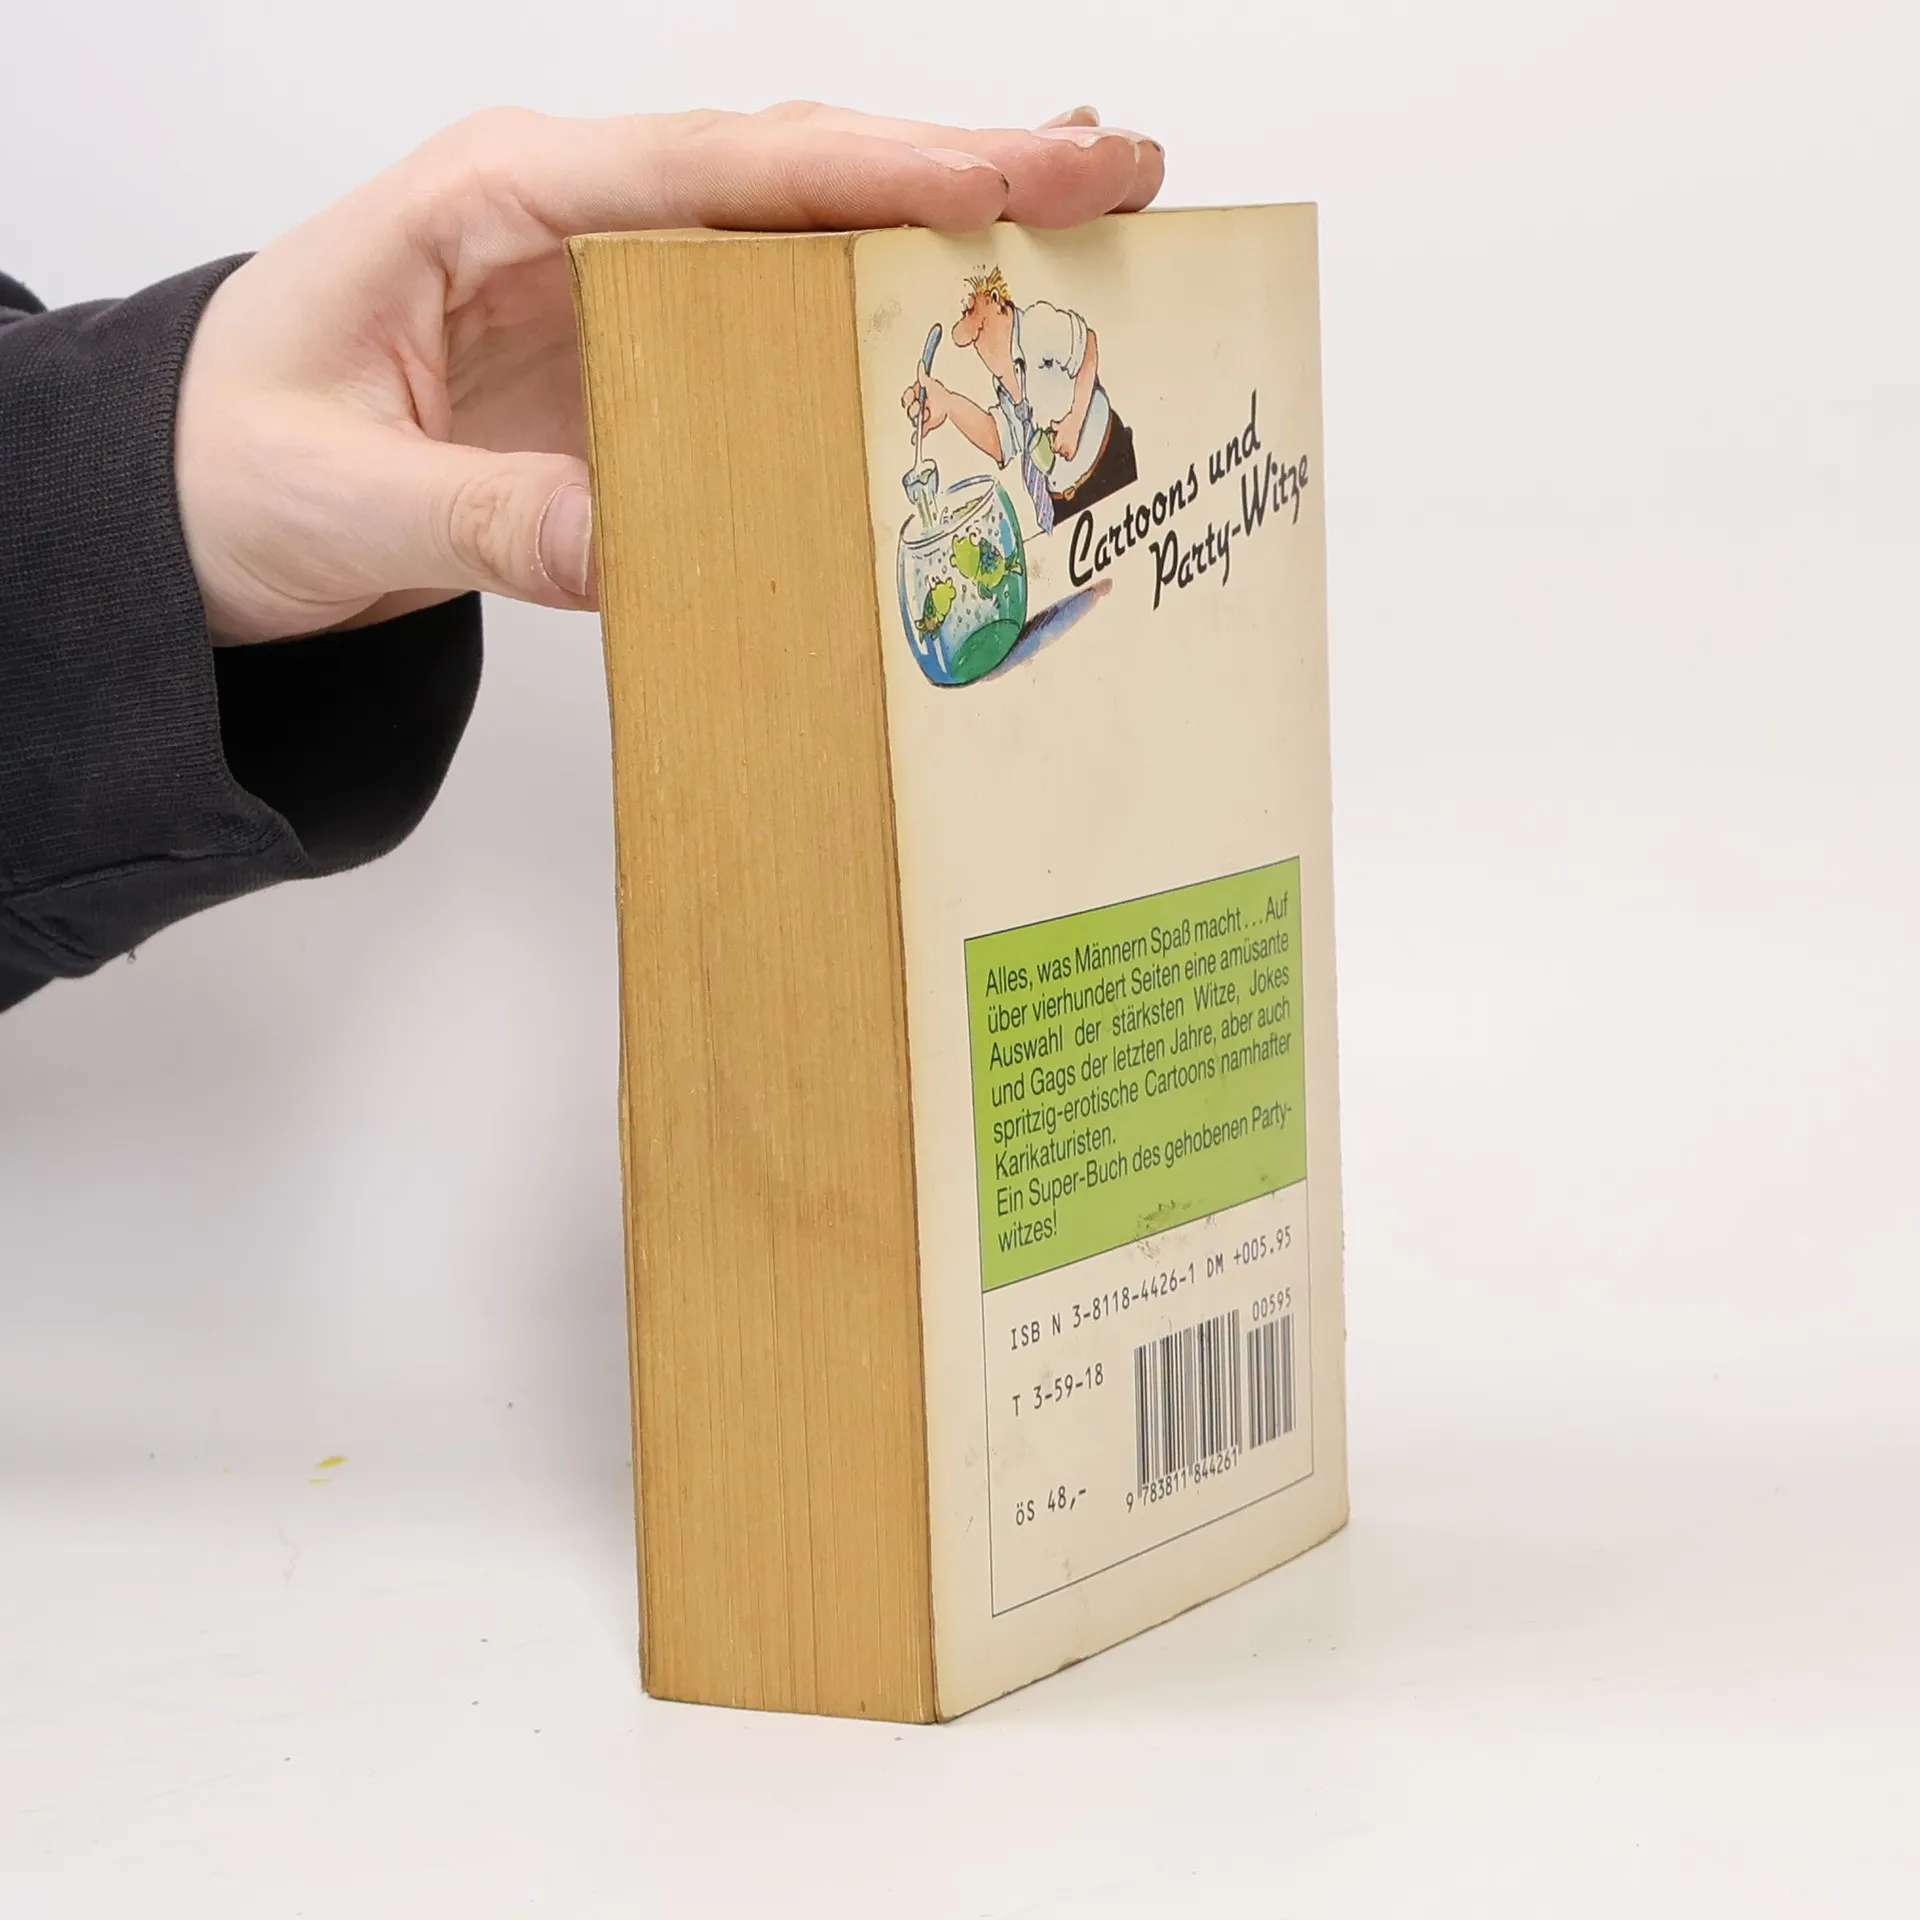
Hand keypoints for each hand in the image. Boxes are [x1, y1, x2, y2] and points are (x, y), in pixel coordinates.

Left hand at [175, 102, 1164, 644]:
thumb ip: (480, 515)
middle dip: (966, 166)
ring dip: (946, 232)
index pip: (721, 166)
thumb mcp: (336, 496)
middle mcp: (578, 222)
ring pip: (805, 241)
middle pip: (798, 174)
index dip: (880, 167)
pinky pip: (772, 340)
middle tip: (1119, 174)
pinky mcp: (635, 372)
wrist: (190, 500)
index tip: (1011, 169)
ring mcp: (617, 292)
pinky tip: (964, 330)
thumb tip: (625, 540)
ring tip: (1089, 222)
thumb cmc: (226, 461)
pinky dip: (874, 331)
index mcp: (499, 201)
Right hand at [902, 375, 954, 434]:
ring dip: (918, 418)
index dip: (909, 397)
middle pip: (909, 408)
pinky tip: (915, 439)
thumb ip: (923, 376)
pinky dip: (916, 435)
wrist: (950, 407)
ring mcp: (921, 415)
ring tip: (926, 415)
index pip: (907, 397)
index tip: (912, 397)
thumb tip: (921, 364)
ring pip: (913, 419)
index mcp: (917, 395)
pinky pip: (918, 431)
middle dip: (913, 408)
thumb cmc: (941, 396)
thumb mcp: (931, 384)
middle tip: (919, 408)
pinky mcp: (925, 425)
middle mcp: (918, 405)